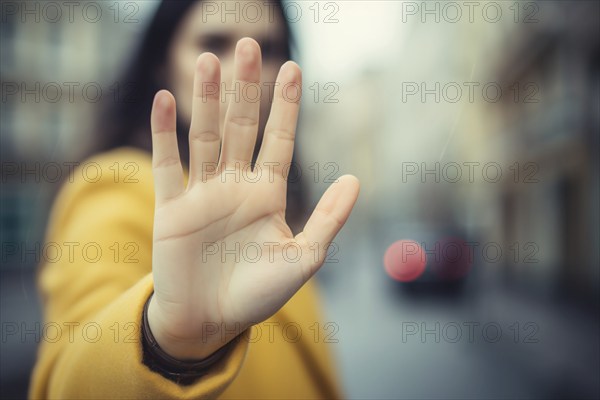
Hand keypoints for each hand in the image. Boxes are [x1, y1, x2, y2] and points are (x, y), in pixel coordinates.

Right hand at [147, 37, 359, 360]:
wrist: (210, 322)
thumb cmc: (257, 295)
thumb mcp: (303, 259)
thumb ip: (328, 219)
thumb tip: (355, 178)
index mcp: (267, 194)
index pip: (279, 140)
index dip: (285, 105)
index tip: (292, 68)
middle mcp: (235, 185)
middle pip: (242, 126)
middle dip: (246, 88)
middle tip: (248, 45)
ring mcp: (203, 193)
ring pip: (206, 136)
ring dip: (206, 99)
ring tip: (209, 60)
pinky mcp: (173, 207)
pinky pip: (168, 164)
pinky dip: (165, 133)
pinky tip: (165, 100)